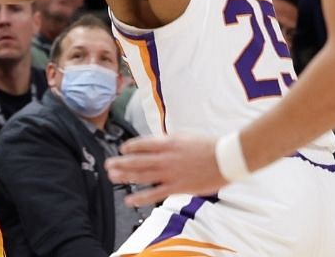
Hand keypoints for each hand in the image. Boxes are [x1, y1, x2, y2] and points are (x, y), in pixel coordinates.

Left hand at [105, 133, 225, 206]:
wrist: (225, 158)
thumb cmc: (209, 145)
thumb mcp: (185, 136)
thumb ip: (168, 140)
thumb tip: (156, 142)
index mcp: (167, 142)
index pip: (141, 144)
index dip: (129, 147)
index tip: (122, 149)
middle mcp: (164, 157)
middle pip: (136, 161)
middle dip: (120, 163)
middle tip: (108, 165)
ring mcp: (169, 173)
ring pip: (141, 176)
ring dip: (124, 176)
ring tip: (112, 177)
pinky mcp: (176, 187)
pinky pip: (154, 194)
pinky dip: (140, 197)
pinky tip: (129, 199)